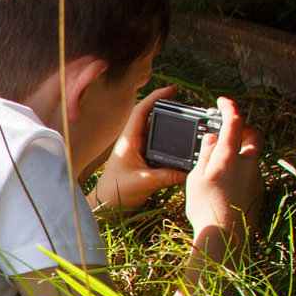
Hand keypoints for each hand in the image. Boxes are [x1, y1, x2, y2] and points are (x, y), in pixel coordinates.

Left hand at [93, 87, 189, 210]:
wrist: (106, 205)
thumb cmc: (116, 191)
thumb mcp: (145, 181)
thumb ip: (167, 176)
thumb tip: (189, 172)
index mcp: (129, 139)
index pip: (142, 110)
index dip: (156, 97)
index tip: (172, 90)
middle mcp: (134, 141)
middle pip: (152, 119)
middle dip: (168, 110)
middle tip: (186, 106)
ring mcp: (139, 151)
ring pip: (157, 134)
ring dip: (170, 129)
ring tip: (188, 124)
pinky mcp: (144, 161)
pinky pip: (160, 149)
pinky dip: (170, 146)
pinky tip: (182, 147)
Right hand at [182, 96, 262, 265]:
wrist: (225, 236)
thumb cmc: (206, 208)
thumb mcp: (196, 178)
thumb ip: (205, 154)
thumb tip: (211, 138)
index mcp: (230, 157)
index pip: (235, 122)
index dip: (229, 107)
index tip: (222, 102)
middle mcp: (248, 164)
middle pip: (255, 135)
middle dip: (244, 128)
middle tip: (229, 131)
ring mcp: (256, 178)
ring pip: (253, 154)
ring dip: (241, 150)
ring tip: (221, 160)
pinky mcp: (258, 191)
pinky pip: (251, 172)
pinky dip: (241, 168)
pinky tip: (226, 181)